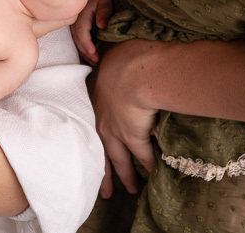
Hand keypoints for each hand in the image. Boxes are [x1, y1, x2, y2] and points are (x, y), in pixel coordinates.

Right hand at [71, 0, 112, 64]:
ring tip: (94, 62)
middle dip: (86, 52)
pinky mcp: (76, 27)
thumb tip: (101, 26)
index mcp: (81, 15)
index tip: (94, 53)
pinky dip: (83, 49)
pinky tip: (90, 56)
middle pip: (77, 40)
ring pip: (76, 42)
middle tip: (97, 62)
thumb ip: (104, 12)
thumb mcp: (105, 1)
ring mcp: (74, 25)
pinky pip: (78, 40)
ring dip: (84, 53)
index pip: (81, 32)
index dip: (87, 44)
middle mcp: (75, 21)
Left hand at [89, 42, 157, 194]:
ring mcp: (117, 131)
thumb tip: (113, 53)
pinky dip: (148, 164)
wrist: (132, 72)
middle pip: (102, 151)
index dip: (93, 138)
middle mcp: (102, 120)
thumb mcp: (111, 57)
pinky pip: (143, 156)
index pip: (92, 124)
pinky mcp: (134, 137)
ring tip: (130, 188)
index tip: (91, 150)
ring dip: (126, 175)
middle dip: (104, 172)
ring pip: (120, 159)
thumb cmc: (122, 58)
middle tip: (105, 190)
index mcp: (94, 100)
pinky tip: (153, 173)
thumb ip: (112, 61)